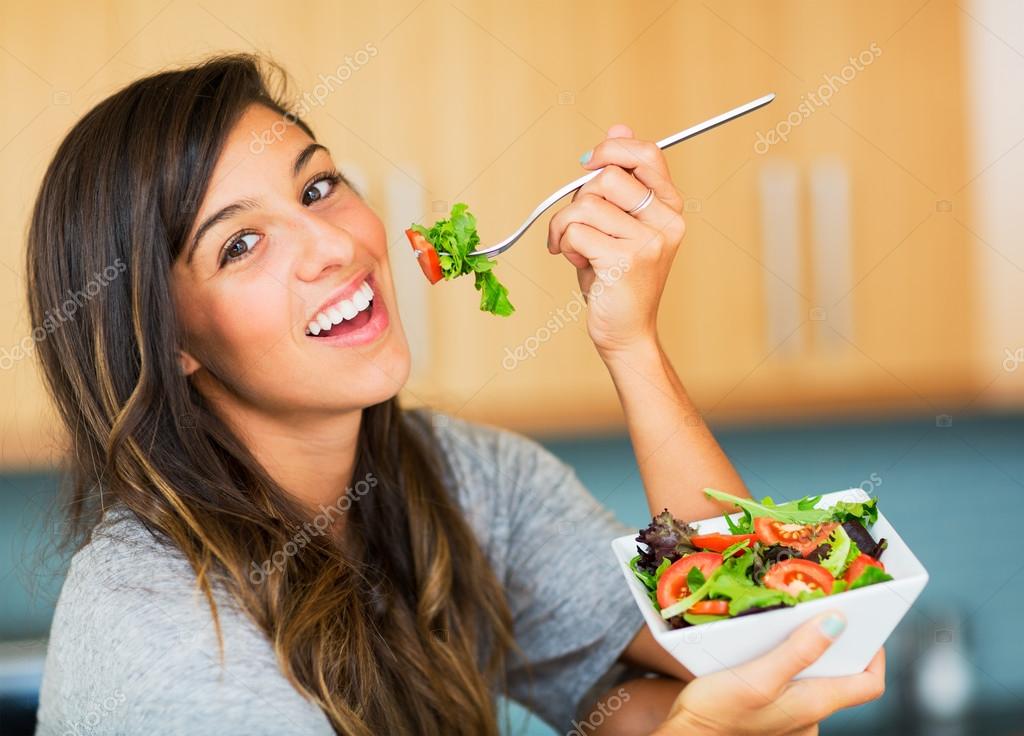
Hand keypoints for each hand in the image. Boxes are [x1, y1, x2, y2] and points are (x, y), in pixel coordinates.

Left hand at [547, 124, 685, 358]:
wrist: (626, 331)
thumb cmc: (616, 277)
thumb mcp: (619, 222)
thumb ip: (620, 179)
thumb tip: (619, 125)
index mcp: (669, 207)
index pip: (647, 153)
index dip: (612, 148)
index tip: (587, 164)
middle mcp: (666, 221)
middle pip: (607, 177)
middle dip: (576, 199)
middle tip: (575, 226)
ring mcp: (648, 242)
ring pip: (585, 205)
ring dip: (564, 226)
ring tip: (573, 249)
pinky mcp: (625, 261)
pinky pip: (576, 232)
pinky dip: (564, 245)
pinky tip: (575, 262)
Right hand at [651, 612, 885, 735]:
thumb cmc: (718, 712)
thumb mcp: (758, 676)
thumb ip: (799, 651)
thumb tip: (838, 623)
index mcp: (815, 705)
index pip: (869, 684)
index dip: (875, 654)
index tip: (866, 625)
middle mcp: (809, 717)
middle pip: (839, 679)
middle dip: (830, 647)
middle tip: (815, 615)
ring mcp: (790, 721)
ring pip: (810, 681)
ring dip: (801, 655)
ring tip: (780, 630)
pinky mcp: (769, 717)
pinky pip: (787, 688)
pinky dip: (781, 668)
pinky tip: (758, 654)